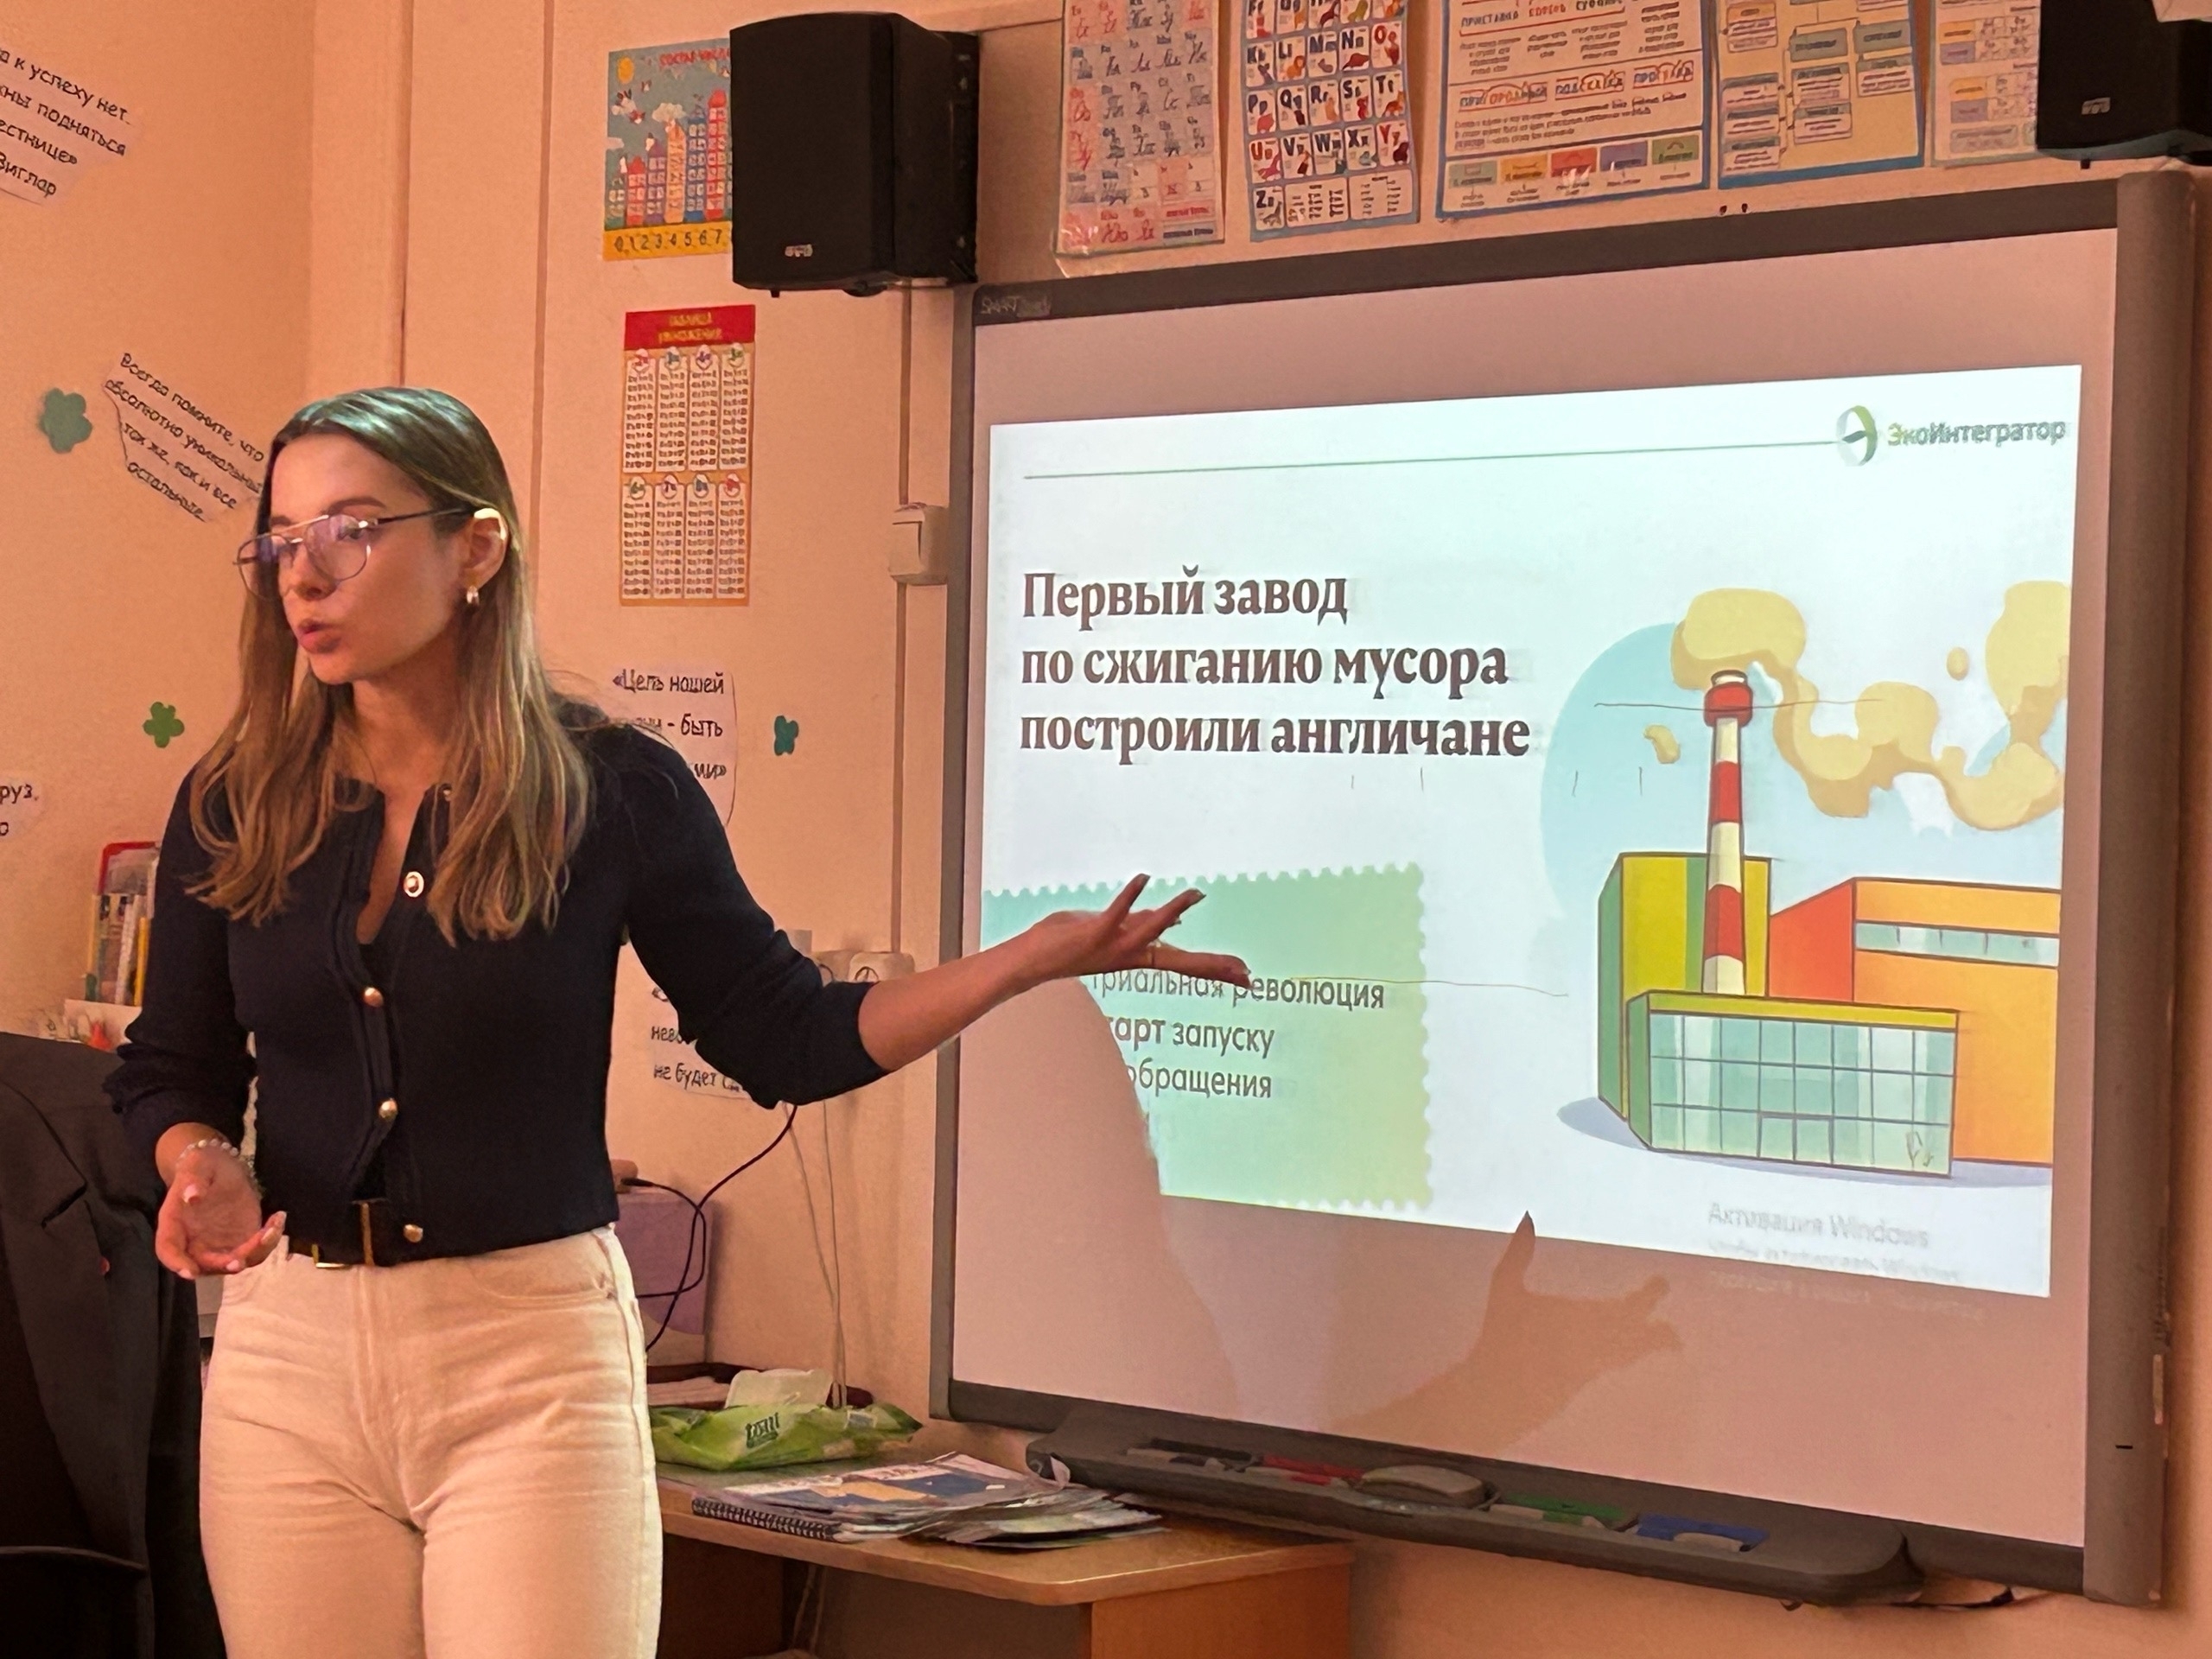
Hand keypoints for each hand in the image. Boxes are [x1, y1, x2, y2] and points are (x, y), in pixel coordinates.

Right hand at [154, 1141, 285, 1280]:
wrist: (219, 1168)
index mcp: (174, 1225)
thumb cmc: (201, 1166)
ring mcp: (219, 1245)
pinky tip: (278, 1218)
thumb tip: (192, 1196)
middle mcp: (194, 1242)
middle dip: (222, 1264)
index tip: (190, 1272)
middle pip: (205, 1264)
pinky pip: (255, 1250)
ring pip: (235, 1261)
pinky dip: (269, 1241)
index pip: (168, 1250)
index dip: (177, 1263)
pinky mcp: (241, 1240)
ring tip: (270, 1229)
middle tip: (239, 1260)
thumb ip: (192, 1180)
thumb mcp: (195, 1165)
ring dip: (253, 1253)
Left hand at [1011, 875, 1250, 991]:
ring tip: (1196, 894)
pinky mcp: (1092, 933)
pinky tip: (1143, 877)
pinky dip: (1129, 895)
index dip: (1215, 967)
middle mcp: (1130, 956)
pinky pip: (1115, 913)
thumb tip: (1173, 917)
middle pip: (1180, 960)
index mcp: (1137, 956)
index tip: (1245, 974)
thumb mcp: (1114, 931)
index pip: (1184, 963)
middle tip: (1243, 970)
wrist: (1030, 961)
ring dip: (1173, 912)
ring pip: (1150, 931)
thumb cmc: (1070, 943)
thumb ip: (1141, 924)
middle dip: (1211, 964)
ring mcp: (1112, 946)